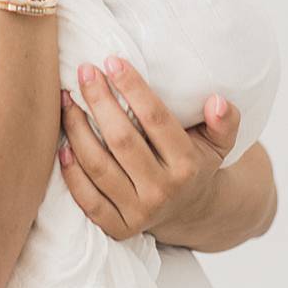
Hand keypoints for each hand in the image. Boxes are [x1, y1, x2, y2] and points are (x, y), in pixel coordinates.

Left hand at [58, 56, 241, 239]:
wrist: (189, 211)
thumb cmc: (194, 164)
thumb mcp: (218, 144)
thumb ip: (225, 122)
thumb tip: (217, 101)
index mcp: (188, 166)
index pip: (155, 119)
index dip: (132, 87)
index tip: (112, 61)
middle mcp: (163, 191)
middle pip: (121, 140)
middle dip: (98, 100)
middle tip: (84, 72)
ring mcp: (138, 212)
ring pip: (98, 166)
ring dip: (76, 129)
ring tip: (66, 99)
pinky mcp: (116, 226)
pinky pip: (86, 199)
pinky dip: (71, 172)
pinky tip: (62, 145)